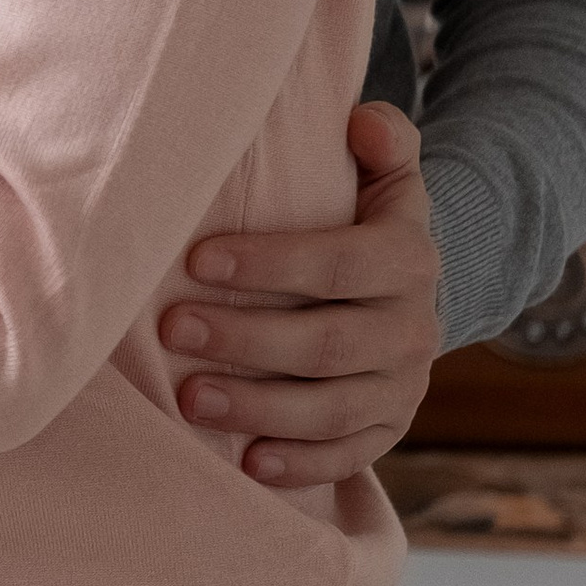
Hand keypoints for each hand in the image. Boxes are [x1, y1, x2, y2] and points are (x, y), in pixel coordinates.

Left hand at [165, 104, 439, 489]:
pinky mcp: (389, 430)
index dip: (270, 263)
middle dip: (246, 338)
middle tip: (173, 331)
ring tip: (188, 398)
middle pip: (327, 343)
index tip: (197, 259)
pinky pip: (347, 457)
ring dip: (258, 407)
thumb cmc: (364, 222)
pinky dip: (299, 465)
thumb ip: (382, 140)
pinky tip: (246, 461)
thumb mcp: (385, 176)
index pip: (340, 262)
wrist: (409, 292)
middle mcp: (413, 327)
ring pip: (332, 408)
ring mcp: (402, 386)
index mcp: (408, 258)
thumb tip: (361, 120)